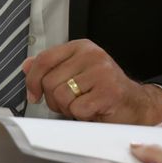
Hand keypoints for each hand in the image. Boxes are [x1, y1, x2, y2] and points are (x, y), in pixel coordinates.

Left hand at [22, 39, 161, 124]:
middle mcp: (92, 55)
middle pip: (50, 81)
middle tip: (70, 102)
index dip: (33, 80)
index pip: (44, 59)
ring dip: (68, 108)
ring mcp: (101, 72)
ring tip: (82, 105)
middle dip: (54, 99)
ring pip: (61, 95)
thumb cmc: (103, 90)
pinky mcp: (108, 92)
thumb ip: (51, 68)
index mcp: (82, 47)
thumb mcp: (75, 73)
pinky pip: (77, 108)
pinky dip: (81, 115)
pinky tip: (92, 110)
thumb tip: (27, 66)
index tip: (33, 94)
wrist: (134, 105)